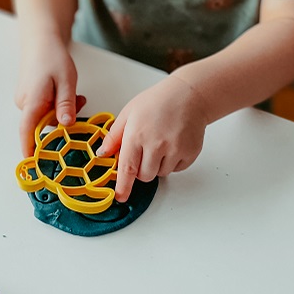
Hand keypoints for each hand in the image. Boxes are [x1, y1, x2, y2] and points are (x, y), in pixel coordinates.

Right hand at [15, 34, 84, 154]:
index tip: (35, 165)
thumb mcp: (66, 81)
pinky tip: (69, 95)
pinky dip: (58, 107)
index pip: (27, 132)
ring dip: (62, 113)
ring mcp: (27, 102)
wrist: (41, 41)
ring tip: (77, 97)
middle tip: (80, 107)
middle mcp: (25, 104)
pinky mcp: (31, 98)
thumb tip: (66, 125)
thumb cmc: (52, 58)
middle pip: (41, 127)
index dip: (30, 150)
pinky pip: (45, 110)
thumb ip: (66, 105)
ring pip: (45, 118)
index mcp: (31, 102)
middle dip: (62, 124)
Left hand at [97, 75, 208, 201]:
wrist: (189, 95)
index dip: (123, 186)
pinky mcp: (190, 153)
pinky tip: (173, 144)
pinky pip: (177, 169)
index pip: (127, 168)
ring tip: (160, 143)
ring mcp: (175, 150)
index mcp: (137, 135)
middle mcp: (156, 145)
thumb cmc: (157, 102)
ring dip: (157, 165)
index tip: (120, 197)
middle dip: (140, 170)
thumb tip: (103, 153)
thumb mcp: (128, 113)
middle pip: (144, 176)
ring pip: (161, 174)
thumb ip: (114, 136)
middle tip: (144, 151)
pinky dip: (173, 162)